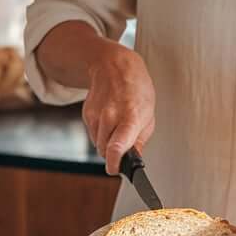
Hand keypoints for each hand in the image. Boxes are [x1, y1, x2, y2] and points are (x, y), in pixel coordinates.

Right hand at [83, 45, 155, 174]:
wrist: (115, 66)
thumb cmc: (137, 90)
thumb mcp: (148, 114)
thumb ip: (140, 140)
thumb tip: (134, 160)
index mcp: (130, 116)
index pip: (117, 145)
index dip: (114, 161)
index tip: (114, 169)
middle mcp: (110, 116)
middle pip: (105, 150)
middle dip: (114, 153)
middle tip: (124, 143)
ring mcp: (96, 115)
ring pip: (98, 144)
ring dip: (107, 143)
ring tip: (118, 126)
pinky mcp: (86, 114)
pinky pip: (93, 135)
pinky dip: (101, 133)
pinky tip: (109, 120)